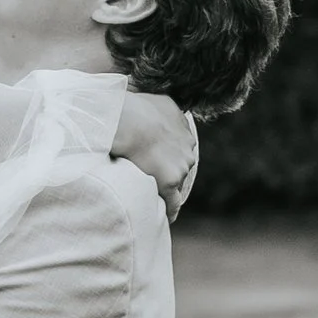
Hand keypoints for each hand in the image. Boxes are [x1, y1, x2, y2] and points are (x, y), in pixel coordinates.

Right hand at [115, 92, 200, 214]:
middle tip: (152, 175)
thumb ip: (163, 107)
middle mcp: (188, 146)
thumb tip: (155, 107)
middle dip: (170, 169)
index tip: (159, 158)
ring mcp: (181, 165)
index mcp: (183, 126)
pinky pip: (173, 202)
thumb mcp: (156, 100)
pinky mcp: (171, 181)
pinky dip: (171, 210)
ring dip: (166, 188)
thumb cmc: (133, 108)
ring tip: (153, 195)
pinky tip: (167, 218)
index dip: (168, 153)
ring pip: (176, 181)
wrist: (129, 122)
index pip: (179, 145)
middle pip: (181, 164)